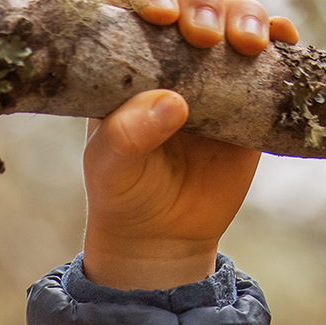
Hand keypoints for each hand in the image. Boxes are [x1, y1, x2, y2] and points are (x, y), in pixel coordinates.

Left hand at [82, 0, 296, 289]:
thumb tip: (173, 103)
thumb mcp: (111, 169)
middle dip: (205, 7)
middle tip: (203, 35)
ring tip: (247, 43)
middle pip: (197, 6)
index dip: (156, 0)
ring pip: (235, 21)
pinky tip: (280, 40)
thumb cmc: (125, 194)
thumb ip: (128, 136)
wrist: (162, 236)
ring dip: (245, 17)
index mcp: (132, 65)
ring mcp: (213, 74)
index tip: (163, 16)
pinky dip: (279, 40)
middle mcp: (174, 58)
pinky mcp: (248, 96)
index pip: (142, 12)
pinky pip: (269, 57)